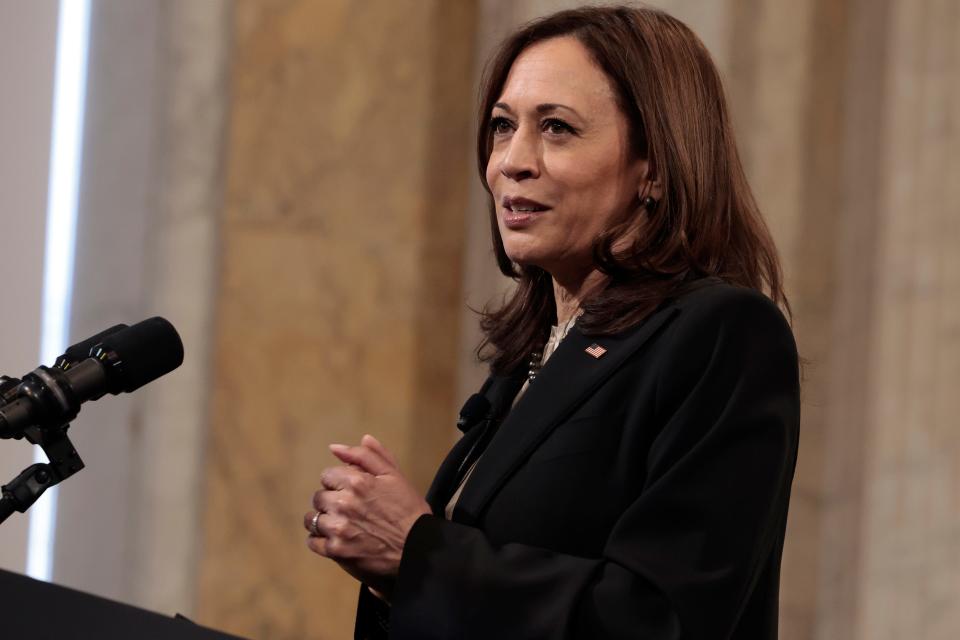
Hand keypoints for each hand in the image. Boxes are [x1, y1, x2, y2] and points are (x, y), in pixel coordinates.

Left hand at [304, 434, 430, 595]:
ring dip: (323, 520)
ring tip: (340, 525)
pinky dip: (320, 540)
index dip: (338, 482)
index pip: (327, 475)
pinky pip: (312, 542)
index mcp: (356, 481)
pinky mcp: (336, 550)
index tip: (350, 492)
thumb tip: (335, 447)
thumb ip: (365, 456)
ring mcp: (337, 528)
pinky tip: (335, 539)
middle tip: (348, 510)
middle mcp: (343, 503)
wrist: (418, 548)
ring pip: (312, 519)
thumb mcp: (394, 475)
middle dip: (330, 501)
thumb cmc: (408, 510)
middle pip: (318, 497)